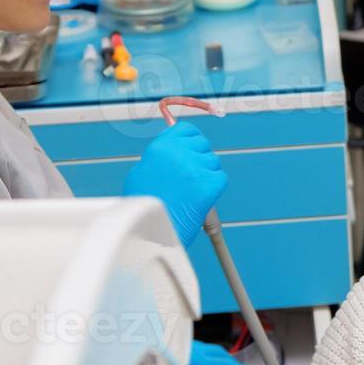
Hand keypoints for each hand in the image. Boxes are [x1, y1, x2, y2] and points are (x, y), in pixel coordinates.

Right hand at [123, 122, 227, 246]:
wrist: (152, 234)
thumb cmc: (145, 207)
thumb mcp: (142, 172)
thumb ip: (160, 156)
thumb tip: (174, 147)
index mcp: (160, 147)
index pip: (187, 130)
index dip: (191, 140)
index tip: (192, 149)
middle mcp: (179, 153)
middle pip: (203, 144)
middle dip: (200, 158)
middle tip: (191, 177)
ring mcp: (196, 168)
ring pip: (213, 162)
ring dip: (207, 174)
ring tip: (191, 192)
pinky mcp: (210, 184)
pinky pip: (221, 178)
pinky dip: (215, 188)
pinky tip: (201, 199)